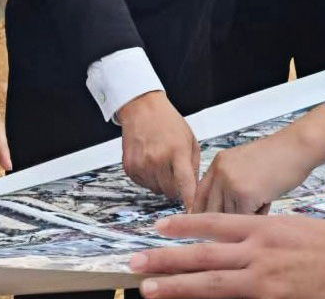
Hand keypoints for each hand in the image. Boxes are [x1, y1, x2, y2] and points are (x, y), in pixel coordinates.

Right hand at [117, 91, 200, 206]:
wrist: (142, 108)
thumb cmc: (169, 123)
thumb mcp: (189, 139)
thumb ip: (194, 166)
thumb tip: (194, 191)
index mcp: (177, 151)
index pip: (186, 185)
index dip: (190, 203)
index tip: (194, 217)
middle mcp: (158, 159)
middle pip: (171, 192)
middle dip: (175, 185)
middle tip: (174, 168)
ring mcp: (142, 164)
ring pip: (157, 190)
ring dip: (161, 182)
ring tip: (160, 160)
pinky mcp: (130, 167)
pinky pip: (143, 185)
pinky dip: (148, 178)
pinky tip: (149, 160)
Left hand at [130, 213, 324, 298]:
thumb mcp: (299, 228)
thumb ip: (269, 236)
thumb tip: (248, 241)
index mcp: (264, 228)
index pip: (214, 223)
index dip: (184, 225)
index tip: (160, 226)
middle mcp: (258, 252)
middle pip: (201, 255)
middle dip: (166, 259)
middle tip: (135, 263)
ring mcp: (263, 280)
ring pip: (210, 283)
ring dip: (176, 286)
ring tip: (148, 289)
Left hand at [192, 104, 324, 213]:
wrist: (297, 147)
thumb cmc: (277, 158)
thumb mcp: (244, 165)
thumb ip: (228, 183)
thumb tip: (219, 213)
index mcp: (217, 164)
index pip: (199, 196)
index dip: (202, 214)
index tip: (208, 228)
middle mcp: (219, 172)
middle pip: (209, 210)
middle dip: (224, 221)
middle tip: (243, 219)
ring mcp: (230, 182)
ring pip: (229, 217)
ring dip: (244, 217)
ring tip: (262, 200)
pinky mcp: (245, 194)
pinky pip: (245, 219)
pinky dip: (257, 216)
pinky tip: (268, 201)